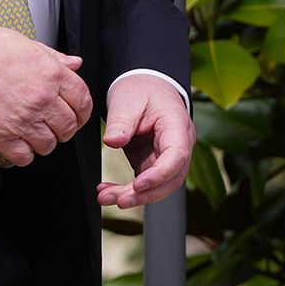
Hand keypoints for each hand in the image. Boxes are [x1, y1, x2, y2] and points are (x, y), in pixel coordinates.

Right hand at [0, 23, 92, 165]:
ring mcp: (23, 119)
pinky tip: (16, 140)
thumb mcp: (23, 42)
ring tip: (30, 130)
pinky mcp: (3, 136)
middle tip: (51, 123)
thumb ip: (52, 56)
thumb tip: (74, 63)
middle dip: (62, 127)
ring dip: (42, 141)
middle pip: (69, 126)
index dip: (82, 110)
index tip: (76, 113)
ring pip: (49, 145)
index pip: (83, 100)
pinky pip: (25, 158)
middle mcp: (41, 98)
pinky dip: (23, 153)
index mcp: (50, 73)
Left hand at [96, 75, 194, 208]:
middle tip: (119, 200)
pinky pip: (143, 182)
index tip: (138, 184)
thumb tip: (112, 142)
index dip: (160, 174)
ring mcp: (165, 157)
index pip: (176, 156)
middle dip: (144, 194)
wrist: (145, 85)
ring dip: (133, 196)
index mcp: (177, 127)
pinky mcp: (152, 162)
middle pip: (169, 179)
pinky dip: (126, 190)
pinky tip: (108, 192)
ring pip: (157, 186)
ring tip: (106, 197)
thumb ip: (121, 120)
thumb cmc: (142, 89)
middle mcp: (178, 146)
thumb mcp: (128, 98)